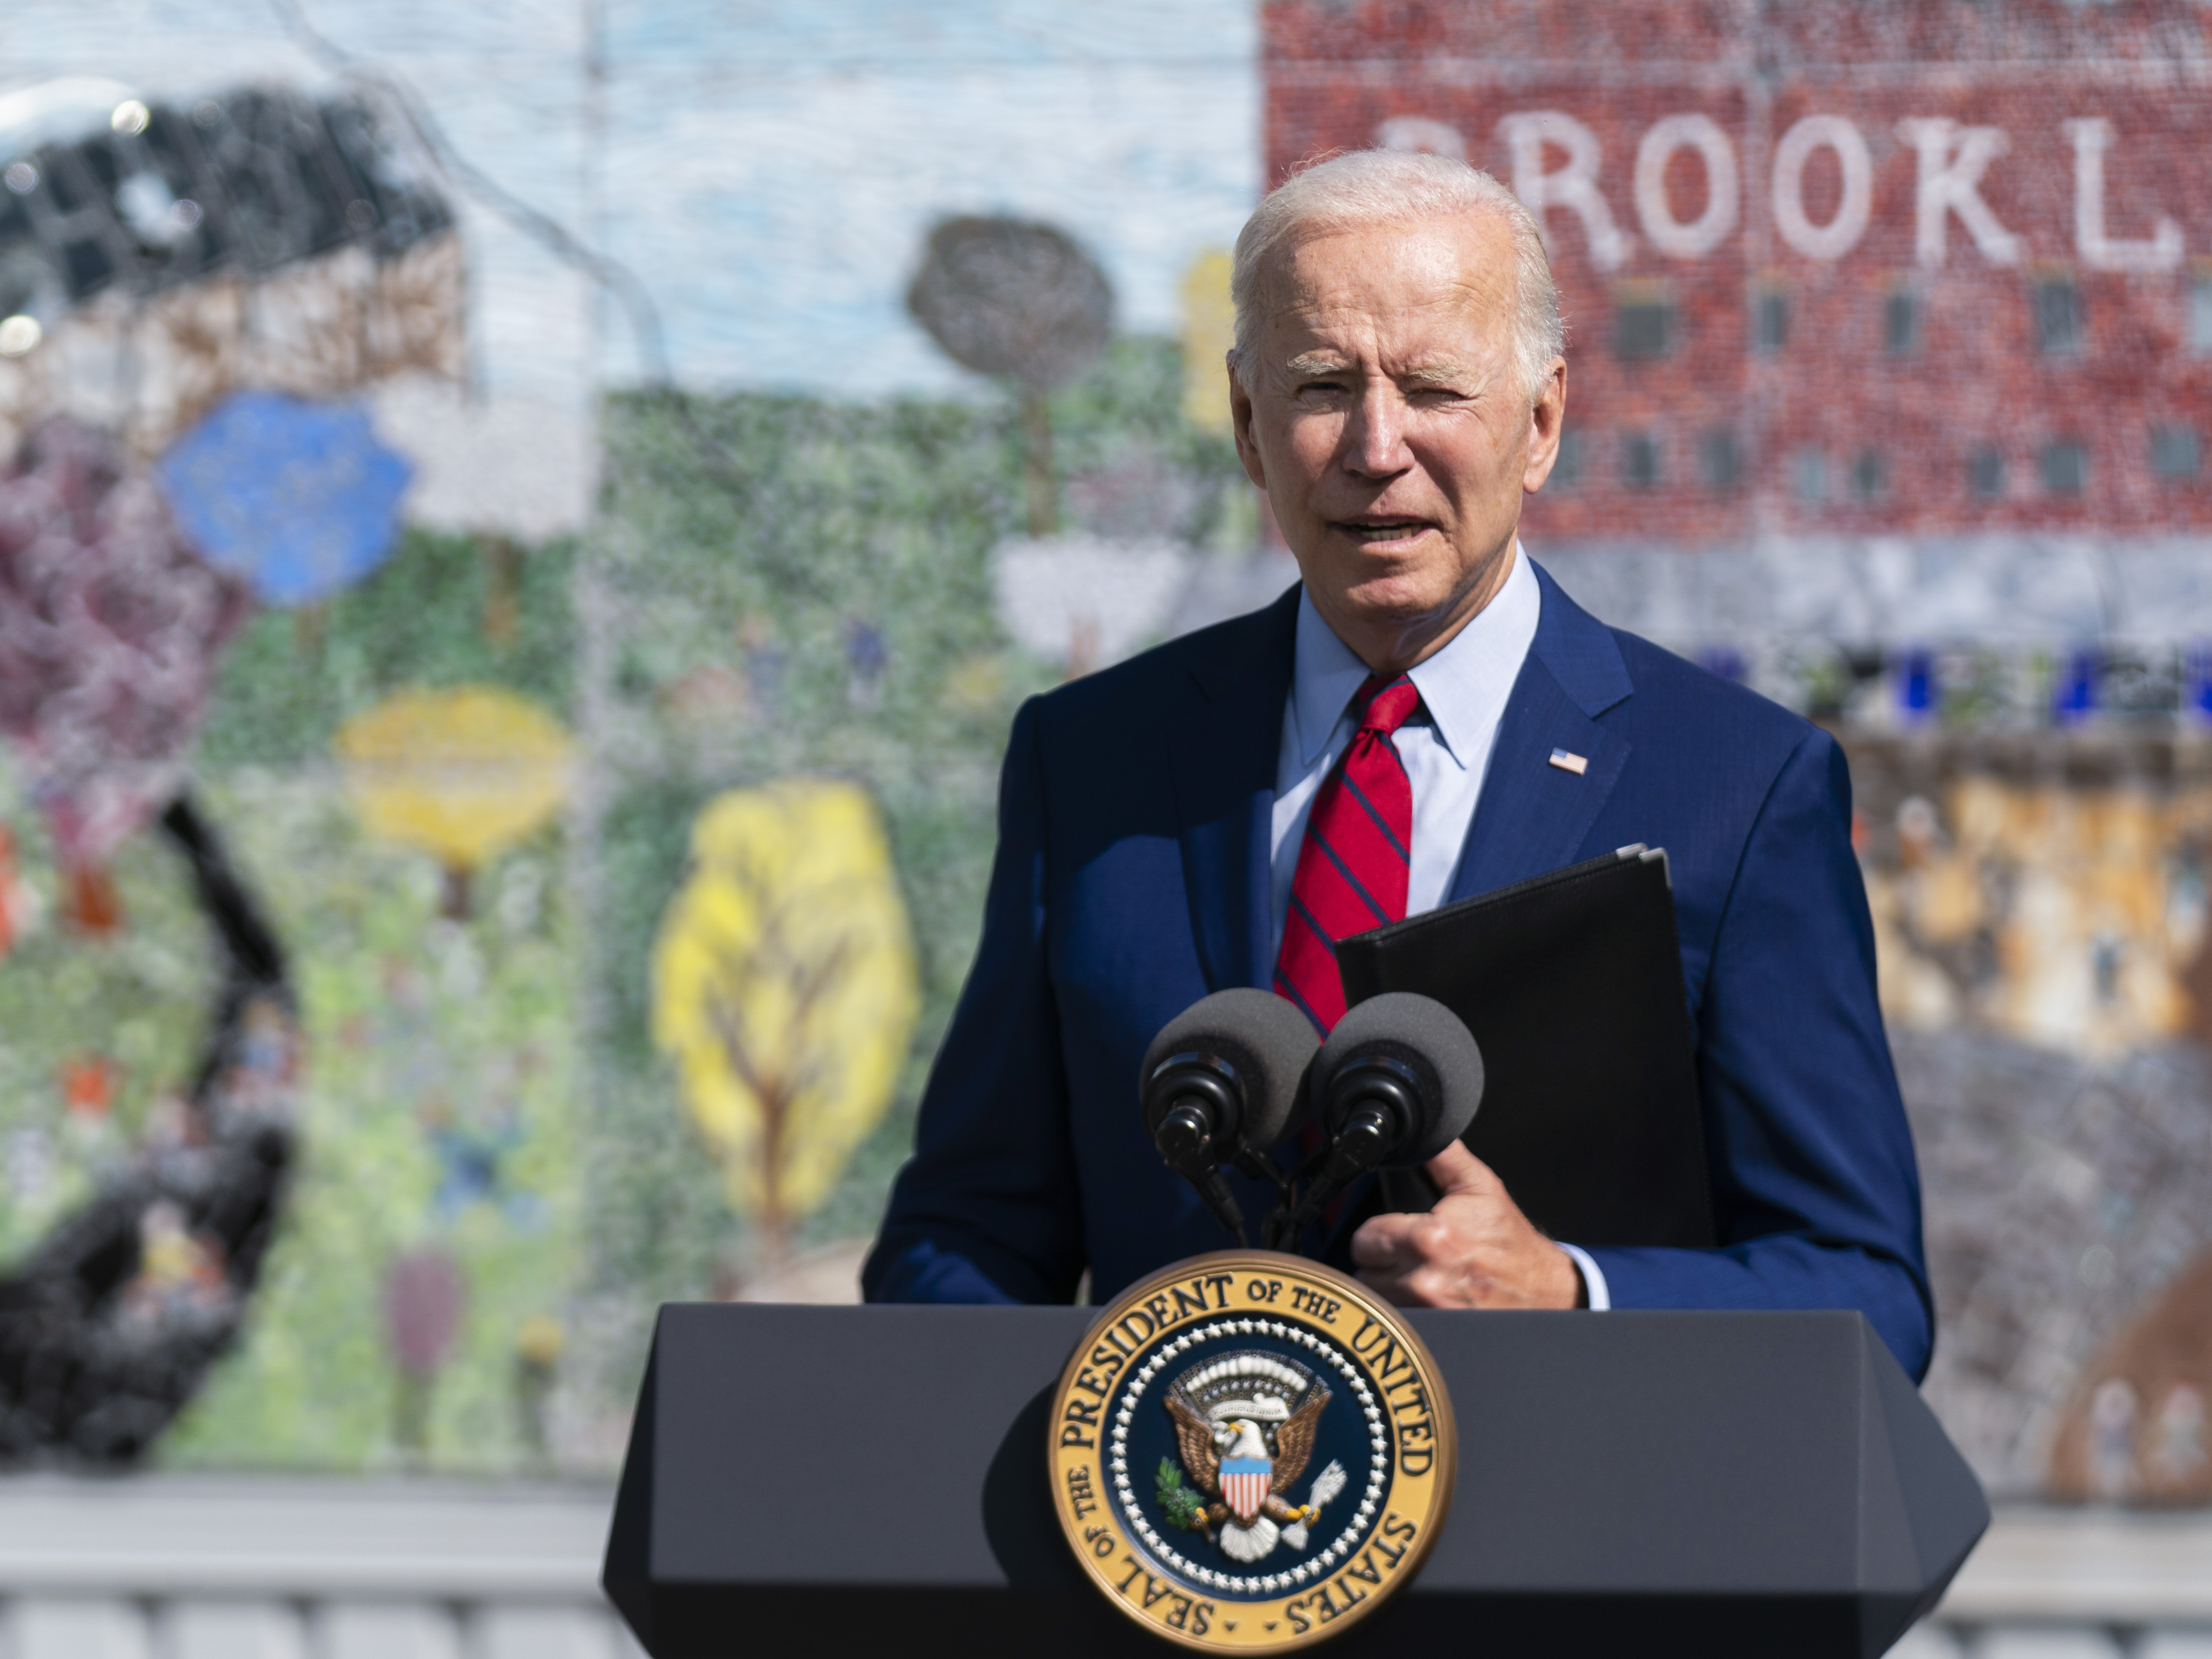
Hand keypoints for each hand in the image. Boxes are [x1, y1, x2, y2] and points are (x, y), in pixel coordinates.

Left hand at [1349, 1141, 1582, 1309]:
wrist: (1543, 1290)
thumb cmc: (1510, 1241)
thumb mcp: (1482, 1187)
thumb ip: (1444, 1156)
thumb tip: (1420, 1131)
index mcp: (1431, 1237)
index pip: (1366, 1237)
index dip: (1377, 1233)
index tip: (1393, 1232)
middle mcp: (1425, 1279)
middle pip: (1364, 1270)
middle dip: (1380, 1260)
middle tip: (1406, 1253)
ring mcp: (1428, 1311)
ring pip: (1376, 1298)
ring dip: (1389, 1287)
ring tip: (1418, 1274)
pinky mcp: (1434, 1332)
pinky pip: (1395, 1320)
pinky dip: (1402, 1311)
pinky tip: (1424, 1297)